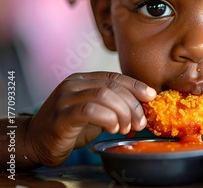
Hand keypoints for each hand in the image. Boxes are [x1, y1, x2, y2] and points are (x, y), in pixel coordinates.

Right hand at [25, 72, 155, 166]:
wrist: (35, 141)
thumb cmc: (70, 127)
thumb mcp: (96, 111)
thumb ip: (113, 104)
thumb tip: (143, 105)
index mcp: (83, 79)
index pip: (115, 77)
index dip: (136, 86)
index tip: (151, 97)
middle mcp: (73, 84)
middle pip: (112, 86)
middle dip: (132, 104)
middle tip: (140, 122)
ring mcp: (65, 98)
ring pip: (104, 95)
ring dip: (122, 112)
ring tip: (127, 127)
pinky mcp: (61, 115)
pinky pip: (90, 110)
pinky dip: (108, 119)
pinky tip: (113, 128)